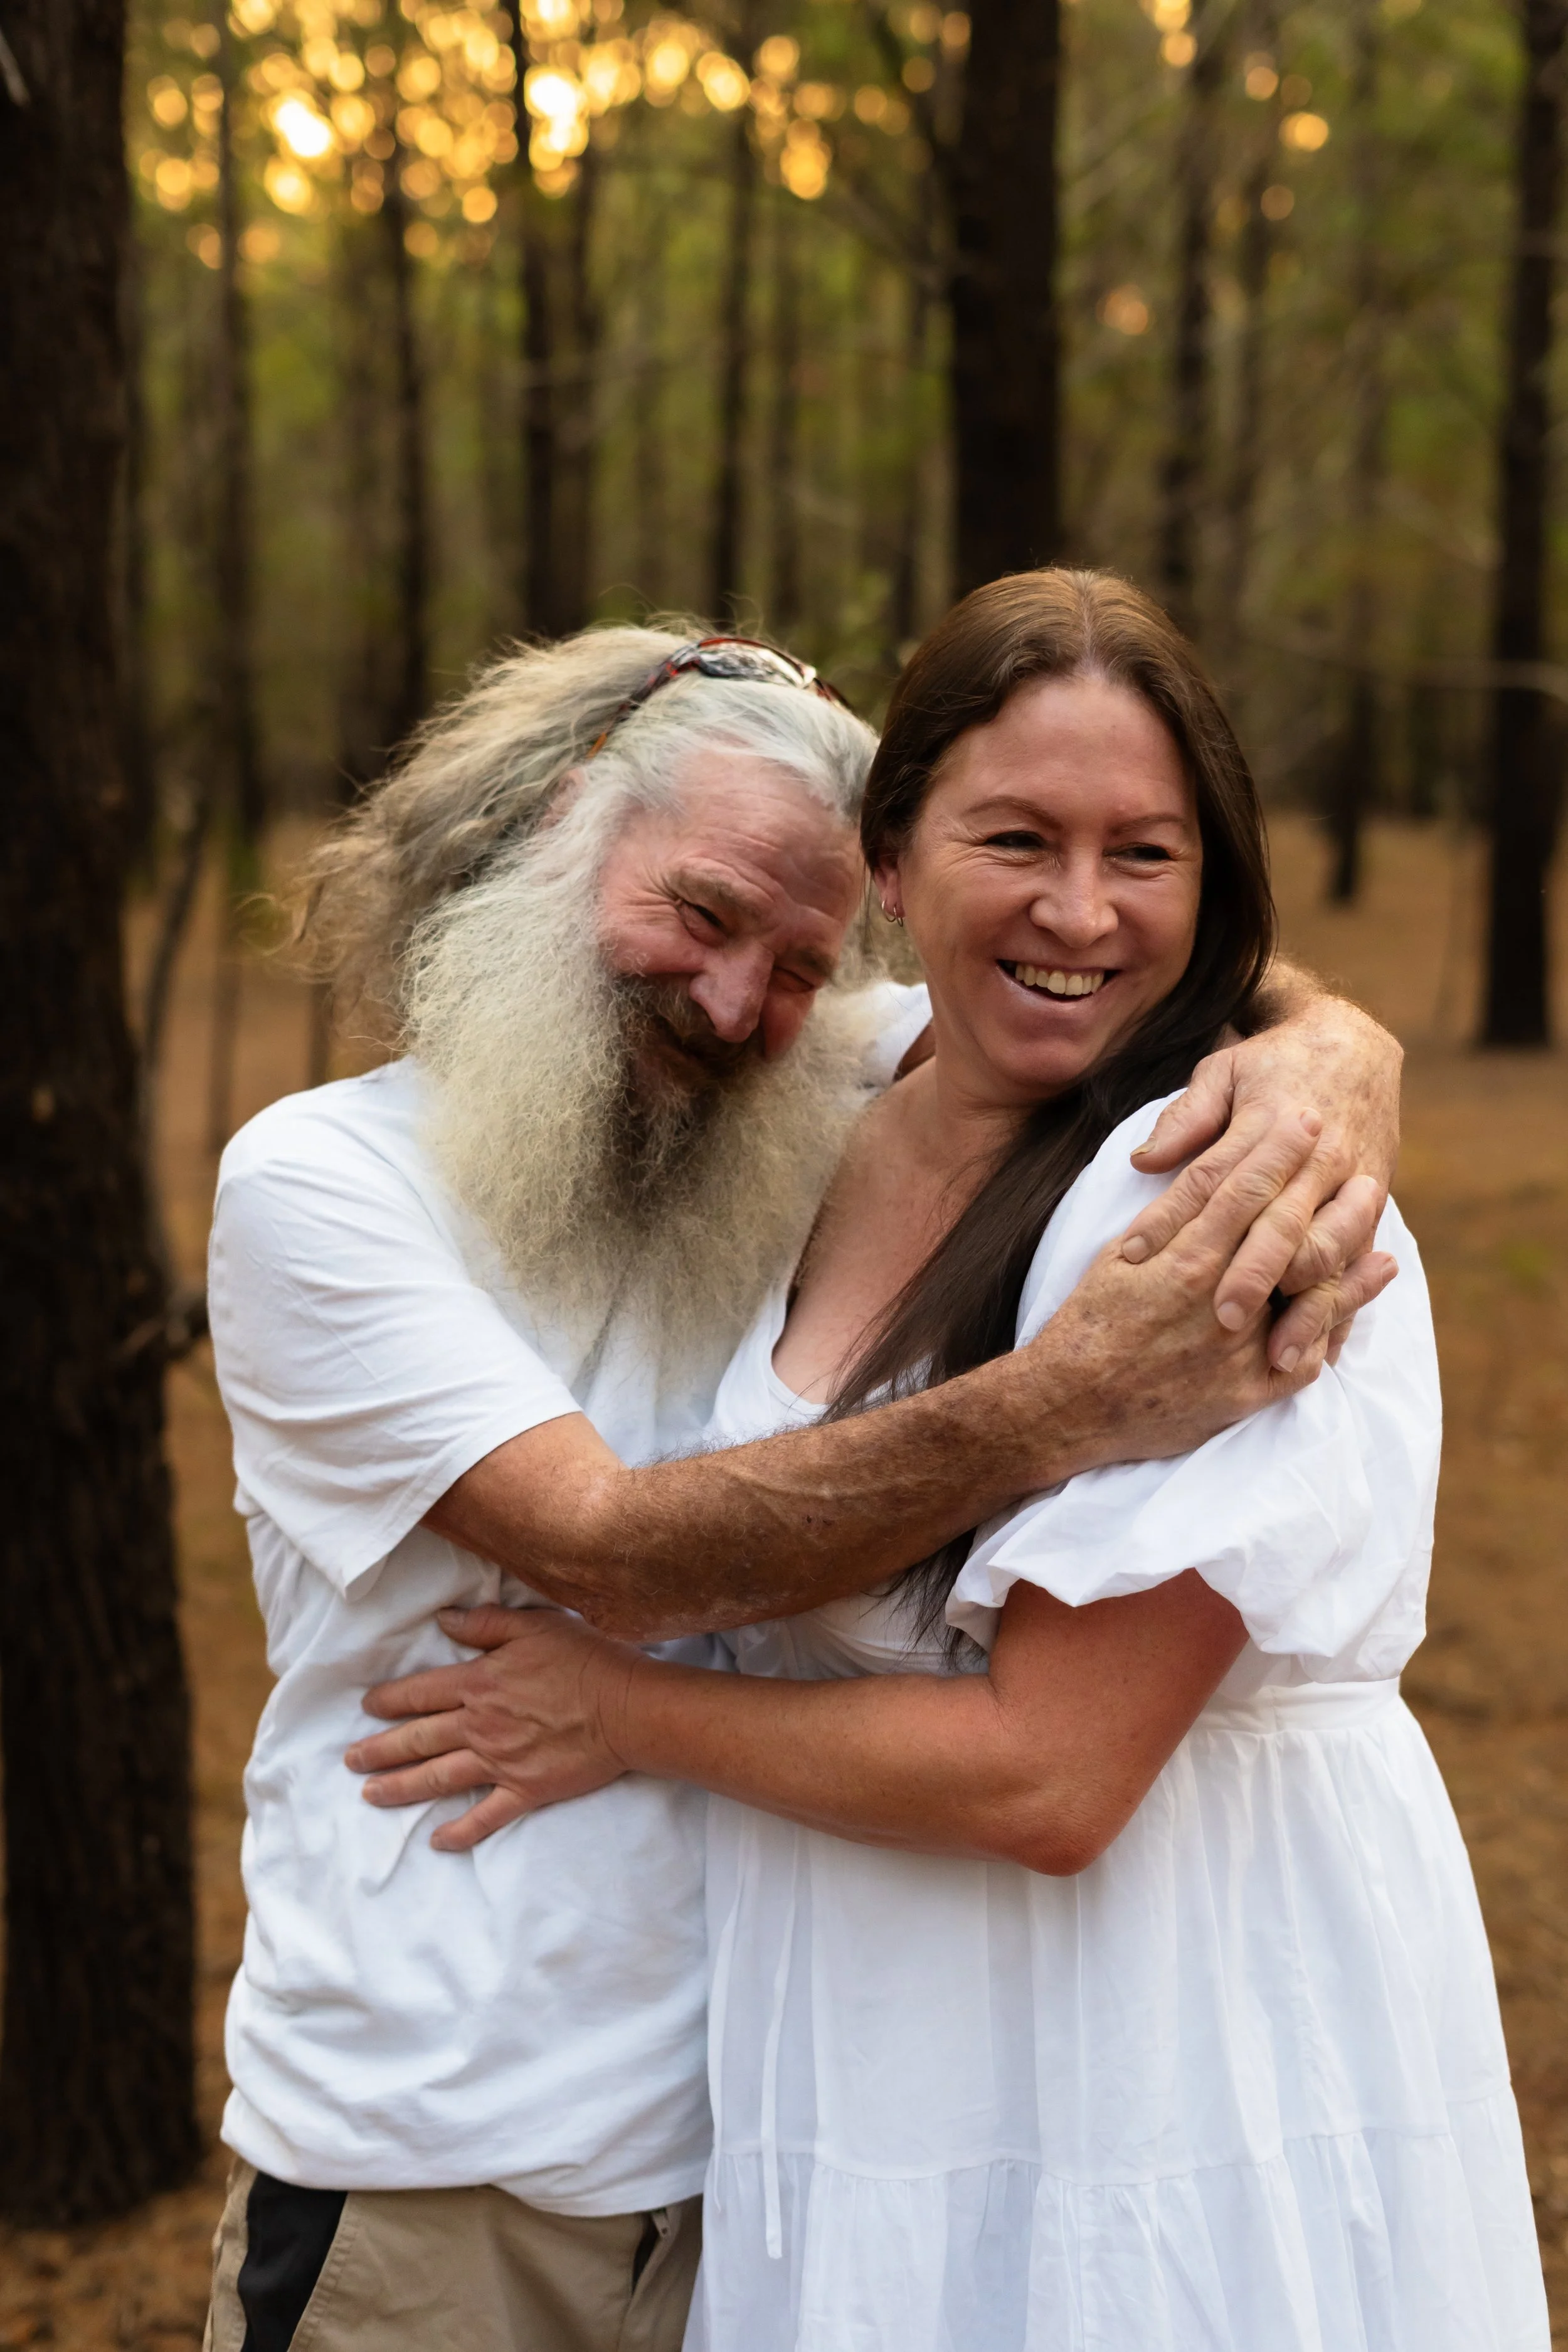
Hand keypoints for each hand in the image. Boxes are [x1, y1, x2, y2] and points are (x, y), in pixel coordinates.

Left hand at [345, 1606, 638, 1850]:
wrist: (627, 1709)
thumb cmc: (586, 1661)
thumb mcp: (535, 1626)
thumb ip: (485, 1624)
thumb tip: (444, 1621)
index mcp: (480, 1684)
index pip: (421, 1693)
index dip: (390, 1700)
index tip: (368, 1708)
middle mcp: (481, 1726)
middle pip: (418, 1740)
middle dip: (379, 1751)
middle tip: (351, 1761)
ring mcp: (501, 1762)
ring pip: (437, 1779)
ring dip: (400, 1788)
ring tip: (371, 1795)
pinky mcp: (525, 1791)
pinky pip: (485, 1817)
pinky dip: (459, 1833)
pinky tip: (437, 1842)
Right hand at [1034, 1108, 1397, 1470]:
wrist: (1071, 1405)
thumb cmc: (1086, 1326)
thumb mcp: (1114, 1260)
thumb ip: (1163, 1219)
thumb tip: (1188, 1173)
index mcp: (1186, 1258)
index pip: (1242, 1189)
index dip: (1275, 1150)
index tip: (1301, 1118)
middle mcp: (1220, 1298)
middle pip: (1284, 1229)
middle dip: (1318, 1186)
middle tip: (1348, 1150)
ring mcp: (1239, 1348)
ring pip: (1310, 1291)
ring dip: (1348, 1255)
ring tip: (1378, 1224)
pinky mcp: (1246, 1391)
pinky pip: (1304, 1359)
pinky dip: (1334, 1328)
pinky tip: (1359, 1302)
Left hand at [1121, 992, 1400, 1362]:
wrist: (1355, 1049)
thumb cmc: (1274, 1066)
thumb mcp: (1224, 1072)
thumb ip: (1187, 1118)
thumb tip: (1143, 1161)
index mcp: (1270, 1124)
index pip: (1213, 1179)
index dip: (1171, 1219)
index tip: (1135, 1258)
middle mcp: (1317, 1159)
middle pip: (1281, 1223)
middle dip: (1252, 1274)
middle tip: (1220, 1319)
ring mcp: (1351, 1185)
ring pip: (1331, 1251)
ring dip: (1305, 1304)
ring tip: (1276, 1351)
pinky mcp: (1373, 1207)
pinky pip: (1360, 1265)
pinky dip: (1344, 1308)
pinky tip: (1322, 1350)